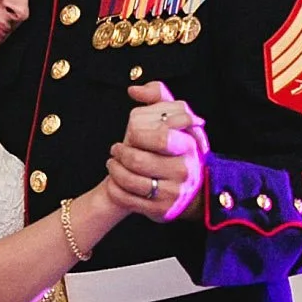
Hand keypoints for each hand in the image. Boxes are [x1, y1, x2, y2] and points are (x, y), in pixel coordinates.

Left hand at [105, 81, 208, 222]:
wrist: (188, 190)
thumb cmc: (176, 149)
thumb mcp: (175, 119)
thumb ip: (158, 95)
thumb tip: (134, 90)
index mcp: (188, 146)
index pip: (160, 137)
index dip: (138, 135)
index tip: (131, 133)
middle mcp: (183, 171)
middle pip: (138, 160)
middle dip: (120, 153)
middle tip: (116, 149)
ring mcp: (172, 193)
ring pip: (130, 181)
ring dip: (114, 169)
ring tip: (113, 163)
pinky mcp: (160, 211)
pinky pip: (126, 199)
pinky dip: (114, 188)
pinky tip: (114, 180)